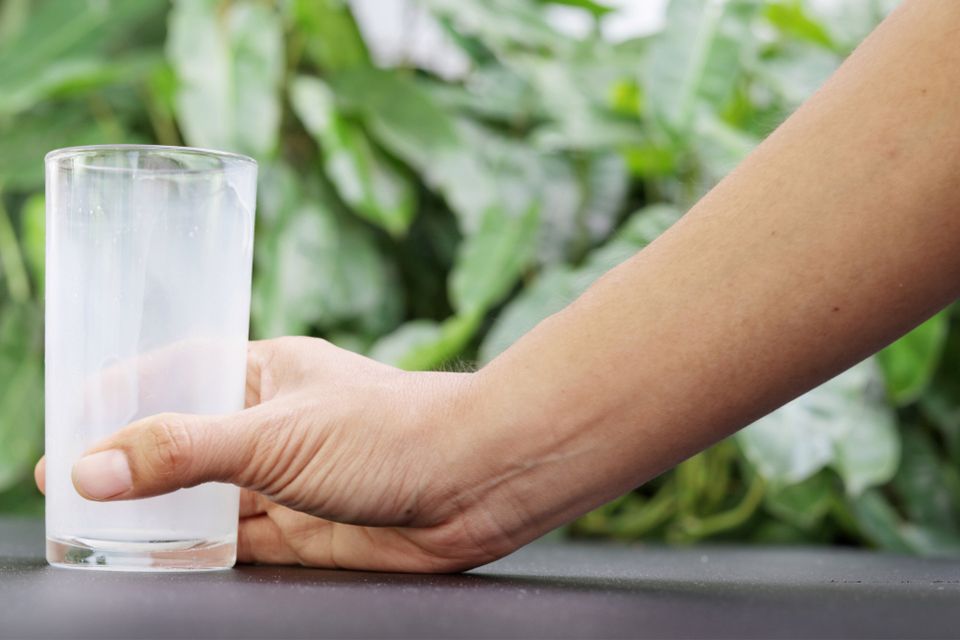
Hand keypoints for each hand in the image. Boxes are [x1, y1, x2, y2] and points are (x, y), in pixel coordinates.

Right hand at [35, 337, 524, 571]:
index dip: (123, 394)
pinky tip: (158, 557)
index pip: (180, 372)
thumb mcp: (275, 435)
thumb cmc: (392, 432)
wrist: (476, 483)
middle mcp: (275, 423)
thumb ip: (184, 452)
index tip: (72, 418)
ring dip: (159, 511)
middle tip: (67, 484)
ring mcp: (290, 479)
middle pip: (187, 441)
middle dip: (132, 462)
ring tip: (93, 524)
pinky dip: (198, 550)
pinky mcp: (307, 531)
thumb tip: (90, 470)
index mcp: (268, 372)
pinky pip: (237, 542)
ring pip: (208, 498)